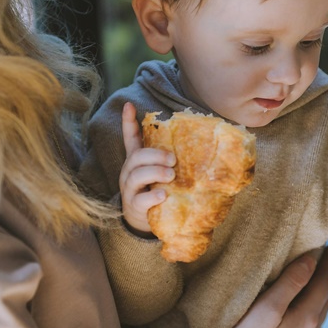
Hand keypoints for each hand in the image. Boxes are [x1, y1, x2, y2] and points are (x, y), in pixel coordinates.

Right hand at [118, 101, 174, 233]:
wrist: (145, 222)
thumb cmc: (158, 190)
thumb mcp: (162, 173)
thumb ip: (172, 161)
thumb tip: (200, 146)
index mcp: (137, 162)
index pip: (130, 139)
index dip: (128, 122)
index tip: (128, 105)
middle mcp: (130, 173)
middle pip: (136, 156)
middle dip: (155, 155)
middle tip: (173, 160)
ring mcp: (130, 190)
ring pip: (136, 175)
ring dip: (156, 172)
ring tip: (171, 176)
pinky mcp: (134, 207)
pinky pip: (140, 199)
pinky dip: (152, 196)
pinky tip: (163, 195)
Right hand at [206, 249, 327, 327]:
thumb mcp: (266, 307)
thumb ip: (291, 283)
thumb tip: (312, 261)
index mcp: (307, 320)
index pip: (324, 285)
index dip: (325, 265)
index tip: (326, 248)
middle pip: (323, 304)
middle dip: (321, 283)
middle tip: (317, 266)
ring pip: (316, 323)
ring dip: (315, 305)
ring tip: (308, 290)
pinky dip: (305, 325)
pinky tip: (295, 324)